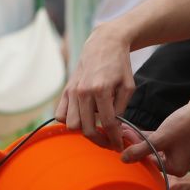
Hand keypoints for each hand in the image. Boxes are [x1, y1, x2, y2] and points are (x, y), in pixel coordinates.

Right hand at [55, 27, 135, 144]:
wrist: (104, 43)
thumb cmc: (119, 64)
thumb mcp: (128, 86)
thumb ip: (121, 108)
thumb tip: (114, 127)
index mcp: (102, 90)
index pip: (107, 124)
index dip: (114, 139)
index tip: (119, 146)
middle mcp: (83, 91)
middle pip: (87, 129)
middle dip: (100, 140)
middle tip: (109, 142)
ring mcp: (72, 91)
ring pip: (71, 125)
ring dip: (84, 131)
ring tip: (97, 129)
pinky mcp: (66, 89)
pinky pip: (60, 114)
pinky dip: (70, 121)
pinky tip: (83, 118)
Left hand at [126, 99, 189, 175]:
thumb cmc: (184, 126)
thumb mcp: (159, 139)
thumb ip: (140, 150)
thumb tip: (124, 159)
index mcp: (176, 169)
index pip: (149, 164)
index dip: (133, 153)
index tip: (119, 145)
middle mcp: (179, 163)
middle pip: (150, 155)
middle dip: (135, 144)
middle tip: (120, 135)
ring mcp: (179, 152)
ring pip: (154, 147)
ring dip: (139, 139)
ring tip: (124, 129)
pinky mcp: (179, 141)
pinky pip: (160, 141)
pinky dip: (149, 136)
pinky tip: (134, 128)